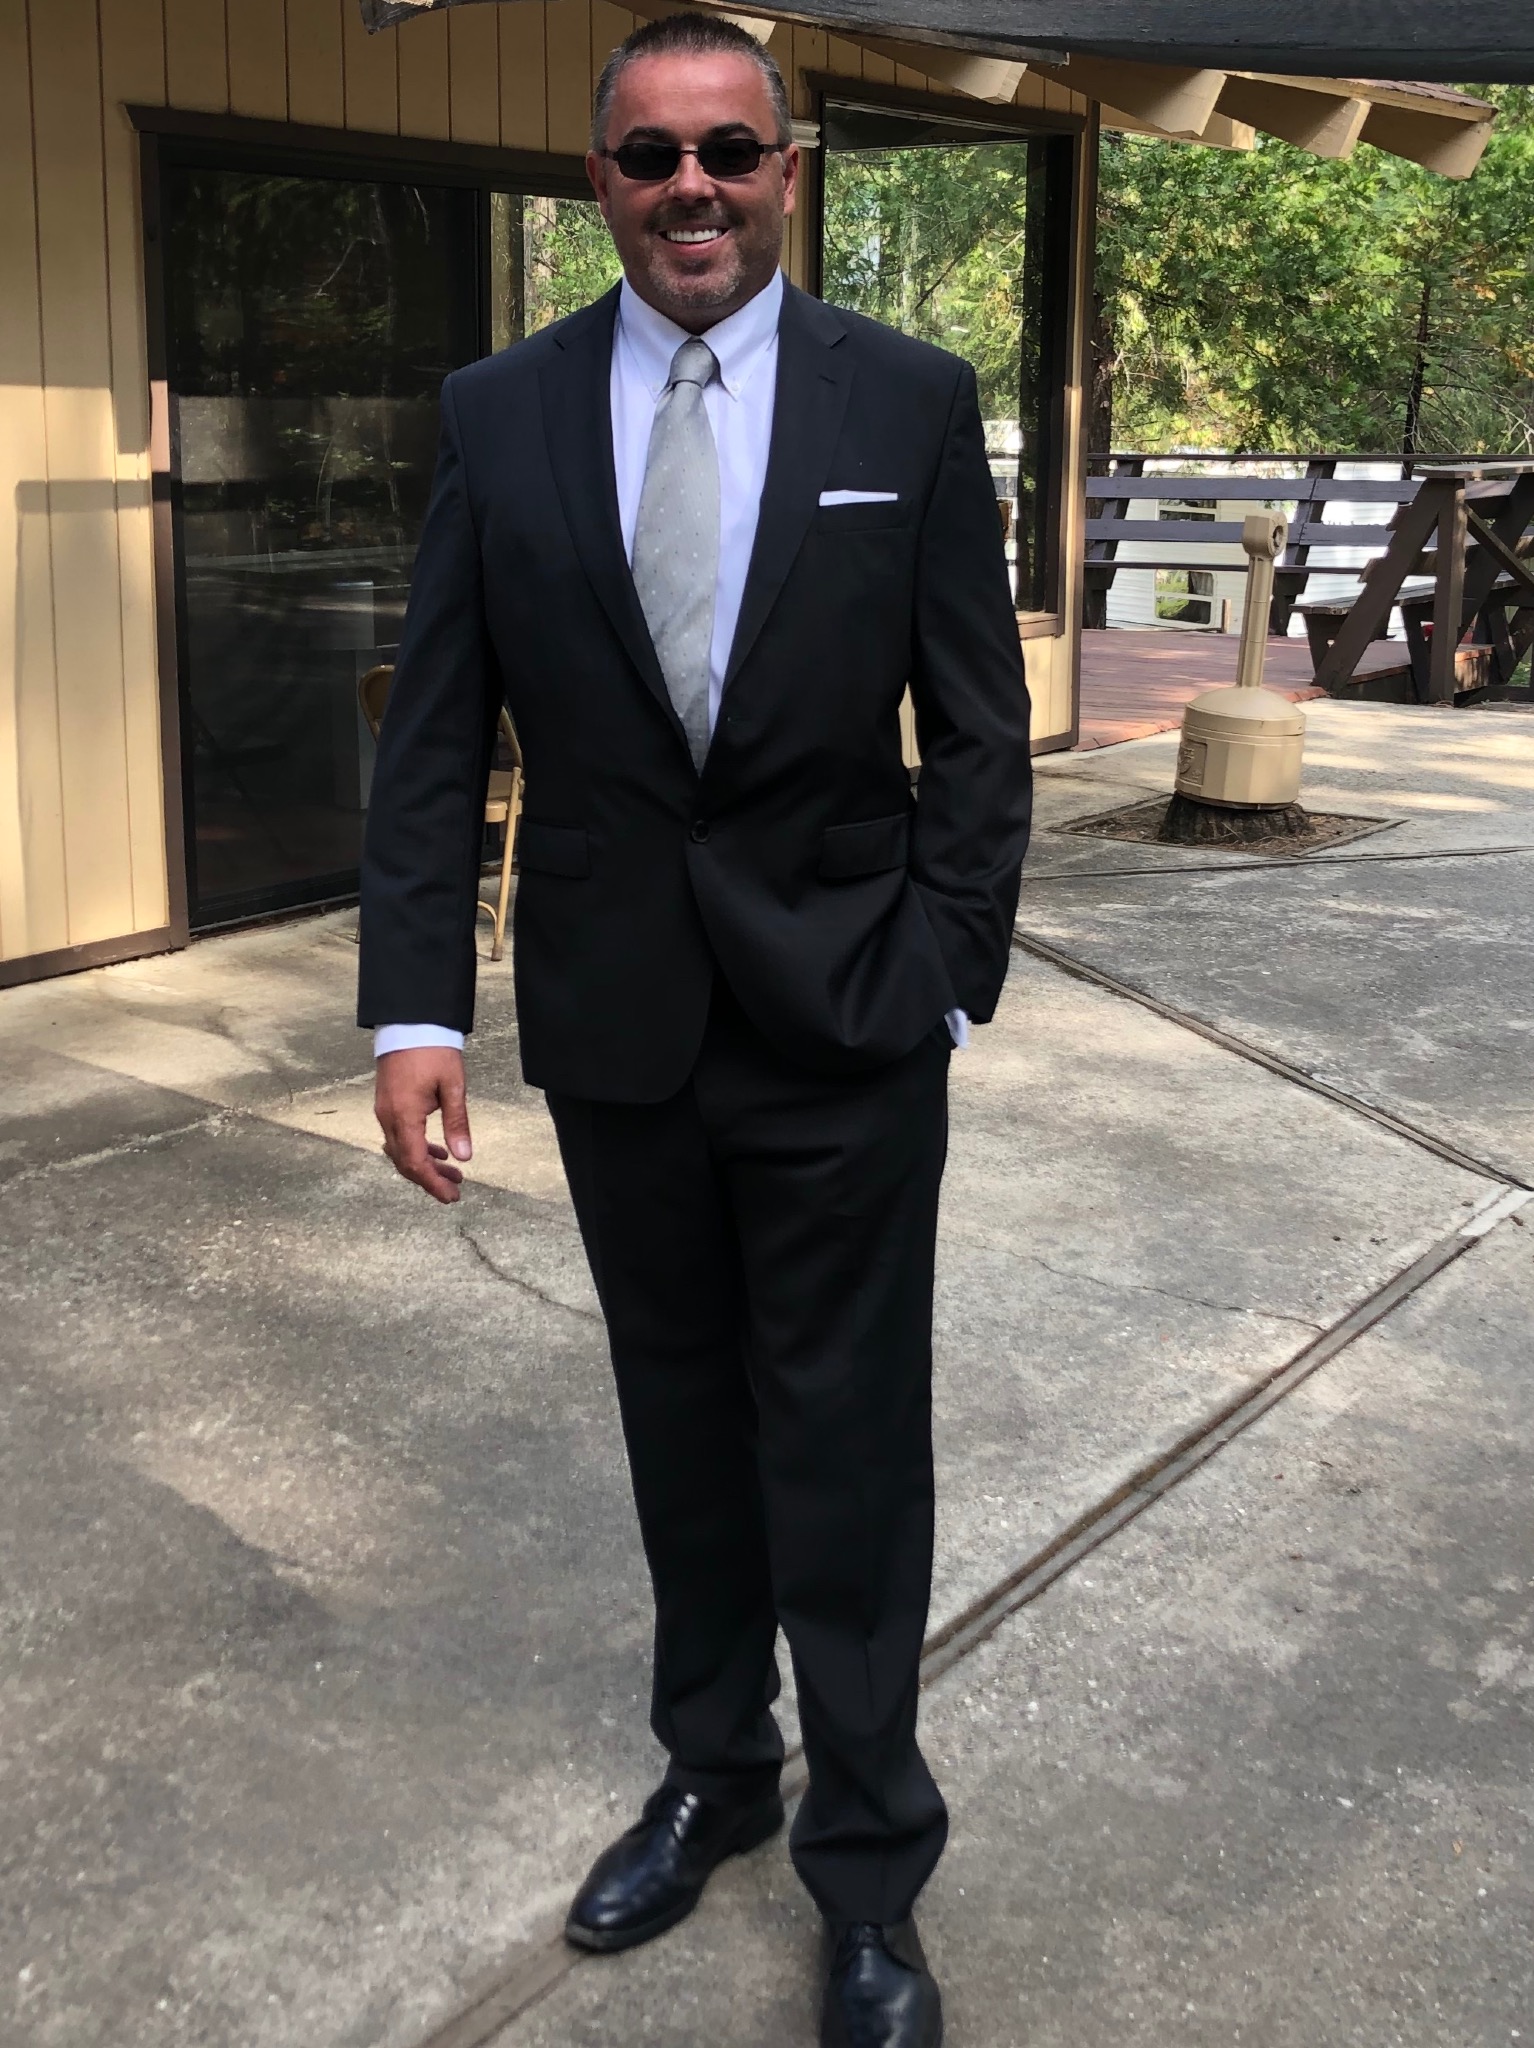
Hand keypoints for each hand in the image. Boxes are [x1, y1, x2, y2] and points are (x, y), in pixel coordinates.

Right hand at [375, 1047, 472, 1203]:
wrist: (409, 1022)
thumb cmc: (433, 1050)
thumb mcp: (452, 1086)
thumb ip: (457, 1123)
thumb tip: (464, 1157)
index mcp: (404, 1115)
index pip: (415, 1162)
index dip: (433, 1183)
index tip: (452, 1196)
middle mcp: (388, 1117)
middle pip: (405, 1162)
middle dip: (430, 1179)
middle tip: (456, 1189)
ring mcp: (384, 1111)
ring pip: (400, 1151)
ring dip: (424, 1165)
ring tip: (451, 1172)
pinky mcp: (387, 1104)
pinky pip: (398, 1137)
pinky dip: (416, 1149)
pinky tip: (436, 1150)